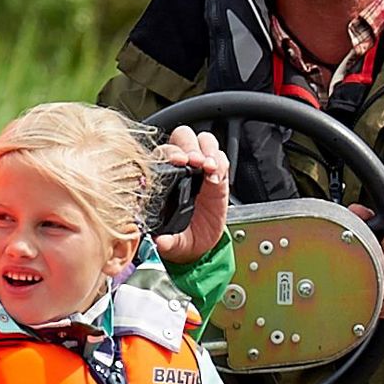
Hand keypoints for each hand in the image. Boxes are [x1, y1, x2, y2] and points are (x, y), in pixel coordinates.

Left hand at [151, 126, 231, 264]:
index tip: (179, 162)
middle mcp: (180, 168)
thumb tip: (161, 241)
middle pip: (183, 137)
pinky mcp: (218, 175)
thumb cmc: (180, 238)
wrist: (200, 246)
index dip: (171, 152)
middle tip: (197, 162)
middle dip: (190, 146)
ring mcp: (200, 169)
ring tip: (210, 167)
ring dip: (208, 150)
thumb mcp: (172, 243)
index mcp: (162, 178)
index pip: (163, 152)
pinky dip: (222, 162)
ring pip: (203, 141)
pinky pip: (222, 158)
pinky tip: (218, 177)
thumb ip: (167, 242)